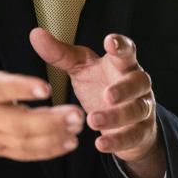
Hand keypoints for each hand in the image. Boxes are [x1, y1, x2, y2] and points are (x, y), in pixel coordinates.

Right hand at [0, 0, 83, 161]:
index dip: (20, 89)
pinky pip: (22, 153)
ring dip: (52, 137)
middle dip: (48, 121)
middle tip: (77, 113)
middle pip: (16, 122)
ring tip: (79, 127)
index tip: (45, 88)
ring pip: (22, 141)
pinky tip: (69, 143)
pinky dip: (45, 151)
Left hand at [29, 29, 165, 177]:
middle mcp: (137, 83)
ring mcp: (142, 107)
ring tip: (93, 121)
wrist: (123, 120)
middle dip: (124, 88)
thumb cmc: (100, 86)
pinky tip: (100, 144)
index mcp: (121, 64)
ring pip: (137, 110)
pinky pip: (134, 136)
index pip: (127, 50)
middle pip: (139, 81)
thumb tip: (35, 33)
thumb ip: (60, 53)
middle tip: (106, 95)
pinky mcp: (141, 130)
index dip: (120, 46)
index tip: (109, 42)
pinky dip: (117, 141)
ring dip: (116, 117)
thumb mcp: (80, 69)